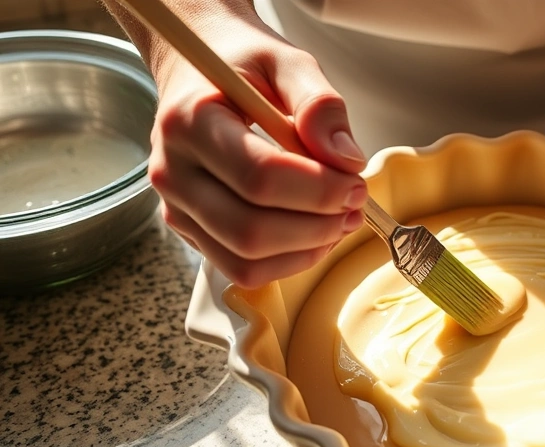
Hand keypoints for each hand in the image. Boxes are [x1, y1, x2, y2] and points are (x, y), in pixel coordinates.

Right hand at [144, 12, 366, 287]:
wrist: (197, 66)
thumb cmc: (243, 62)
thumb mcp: (287, 62)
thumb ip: (319, 103)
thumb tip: (346, 160)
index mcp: (189, 121)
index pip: (259, 177)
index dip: (319, 190)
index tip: (356, 181)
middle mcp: (172, 170)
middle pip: (250, 230)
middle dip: (317, 226)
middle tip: (354, 204)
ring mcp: (176, 206)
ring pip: (245, 260)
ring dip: (306, 250)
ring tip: (340, 220)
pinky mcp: (190, 229)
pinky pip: (241, 268)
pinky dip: (287, 261)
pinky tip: (314, 233)